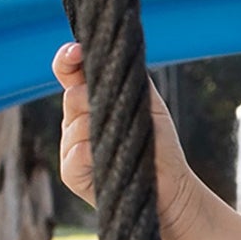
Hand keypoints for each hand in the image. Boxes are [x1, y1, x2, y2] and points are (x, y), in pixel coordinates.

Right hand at [51, 40, 201, 239]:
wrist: (172, 188)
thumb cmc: (160, 145)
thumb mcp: (149, 104)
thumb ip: (132, 77)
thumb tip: (118, 51)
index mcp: (90, 102)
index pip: (69, 74)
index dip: (68, 60)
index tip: (76, 51)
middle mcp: (75, 123)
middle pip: (72, 97)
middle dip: (92, 97)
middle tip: (120, 112)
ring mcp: (71, 148)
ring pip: (74, 125)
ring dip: (99, 128)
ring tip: (125, 142)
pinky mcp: (72, 173)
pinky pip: (75, 154)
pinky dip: (89, 151)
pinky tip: (105, 155)